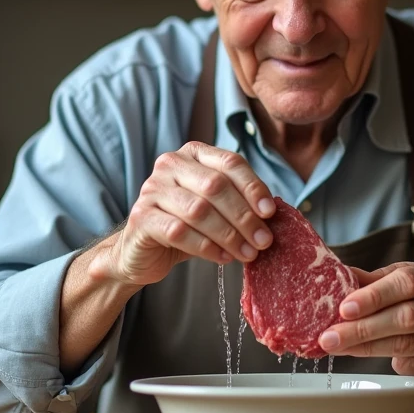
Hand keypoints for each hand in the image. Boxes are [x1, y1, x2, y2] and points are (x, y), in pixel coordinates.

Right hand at [99, 142, 274, 287]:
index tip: (270, 213)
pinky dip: (206, 247)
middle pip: (216, 186)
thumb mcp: (214, 207)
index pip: (230, 162)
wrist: (143, 251)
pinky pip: (179, 232)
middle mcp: (170, 164)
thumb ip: (237, 200)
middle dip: (244, 216)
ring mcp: (152, 189)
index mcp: (193, 154)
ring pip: (198, 210)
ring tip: (247, 253)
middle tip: (264, 241)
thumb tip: (272, 212)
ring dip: (229, 235)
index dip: (253, 187)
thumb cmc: (186, 225)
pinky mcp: (142, 217)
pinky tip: (223, 258)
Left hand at [317, 261, 413, 377]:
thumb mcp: (402, 285)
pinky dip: (371, 353)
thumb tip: (338, 275)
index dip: (375, 295)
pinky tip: (351, 350)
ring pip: (403, 341)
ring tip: (334, 344)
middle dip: (363, 326)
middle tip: (330, 334)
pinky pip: (403, 357)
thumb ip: (373, 281)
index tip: (344, 306)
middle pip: (405, 315)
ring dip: (362, 344)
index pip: (406, 281)